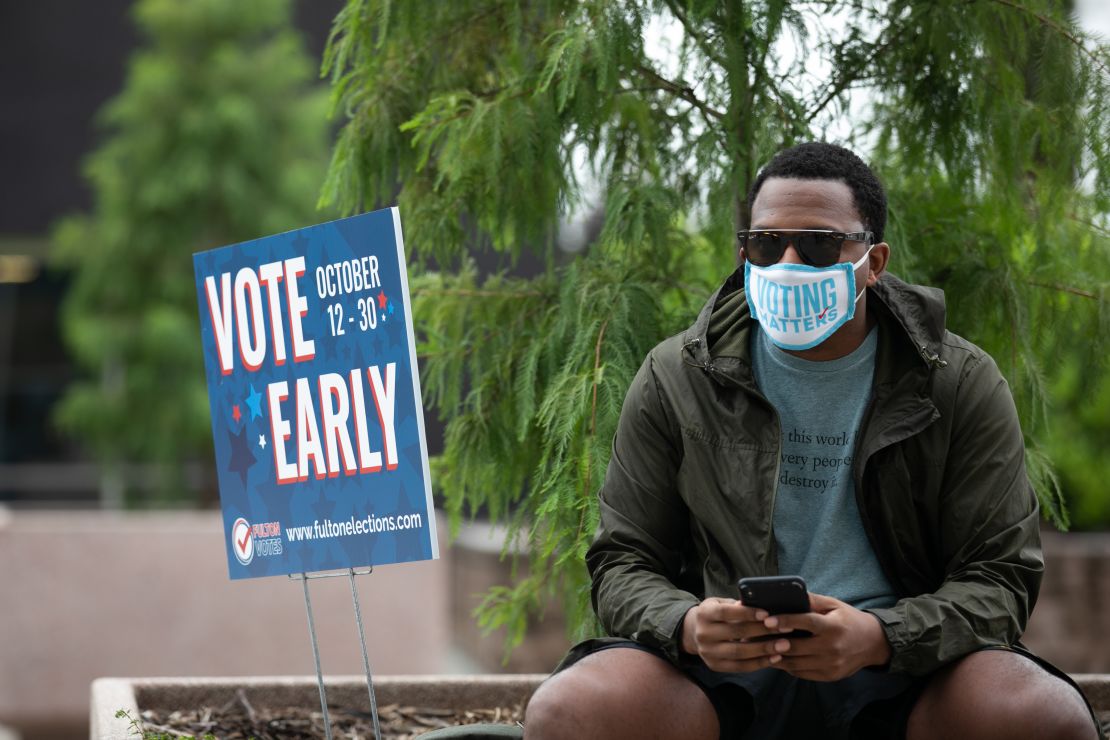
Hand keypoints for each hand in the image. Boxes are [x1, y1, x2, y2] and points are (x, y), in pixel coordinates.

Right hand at [680, 598, 793, 672]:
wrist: (695, 633)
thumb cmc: (716, 615)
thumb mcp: (721, 604)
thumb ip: (737, 605)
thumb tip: (761, 603)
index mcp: (704, 614)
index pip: (726, 612)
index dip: (747, 613)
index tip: (767, 614)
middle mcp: (703, 634)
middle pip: (736, 633)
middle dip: (763, 630)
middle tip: (785, 628)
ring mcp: (708, 652)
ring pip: (740, 652)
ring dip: (765, 649)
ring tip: (785, 645)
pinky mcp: (715, 666)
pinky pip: (740, 667)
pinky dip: (759, 663)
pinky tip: (775, 657)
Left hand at [760, 592, 891, 680]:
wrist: (873, 643)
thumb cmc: (849, 620)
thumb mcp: (834, 605)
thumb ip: (812, 600)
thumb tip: (789, 593)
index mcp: (833, 627)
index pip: (806, 623)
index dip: (785, 621)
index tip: (767, 620)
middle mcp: (832, 648)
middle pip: (797, 647)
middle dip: (774, 642)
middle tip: (755, 636)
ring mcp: (831, 665)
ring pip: (796, 663)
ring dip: (776, 656)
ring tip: (760, 647)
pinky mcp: (829, 676)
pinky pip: (802, 673)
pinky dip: (787, 666)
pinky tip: (776, 657)